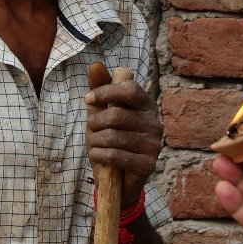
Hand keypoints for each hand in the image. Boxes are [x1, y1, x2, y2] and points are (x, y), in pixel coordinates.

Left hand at [86, 62, 162, 208]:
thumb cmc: (110, 140)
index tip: (87, 99)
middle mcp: (155, 123)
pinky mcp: (148, 164)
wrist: (119, 178)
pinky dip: (99, 156)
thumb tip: (95, 64)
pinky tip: (98, 156)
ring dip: (95, 142)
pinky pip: (115, 155)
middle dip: (95, 123)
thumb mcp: (102, 113)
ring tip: (94, 145)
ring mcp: (154, 145)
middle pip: (116, 115)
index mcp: (146, 105)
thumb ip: (100, 89)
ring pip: (113, 137)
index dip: (105, 92)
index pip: (129, 89)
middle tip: (90, 130)